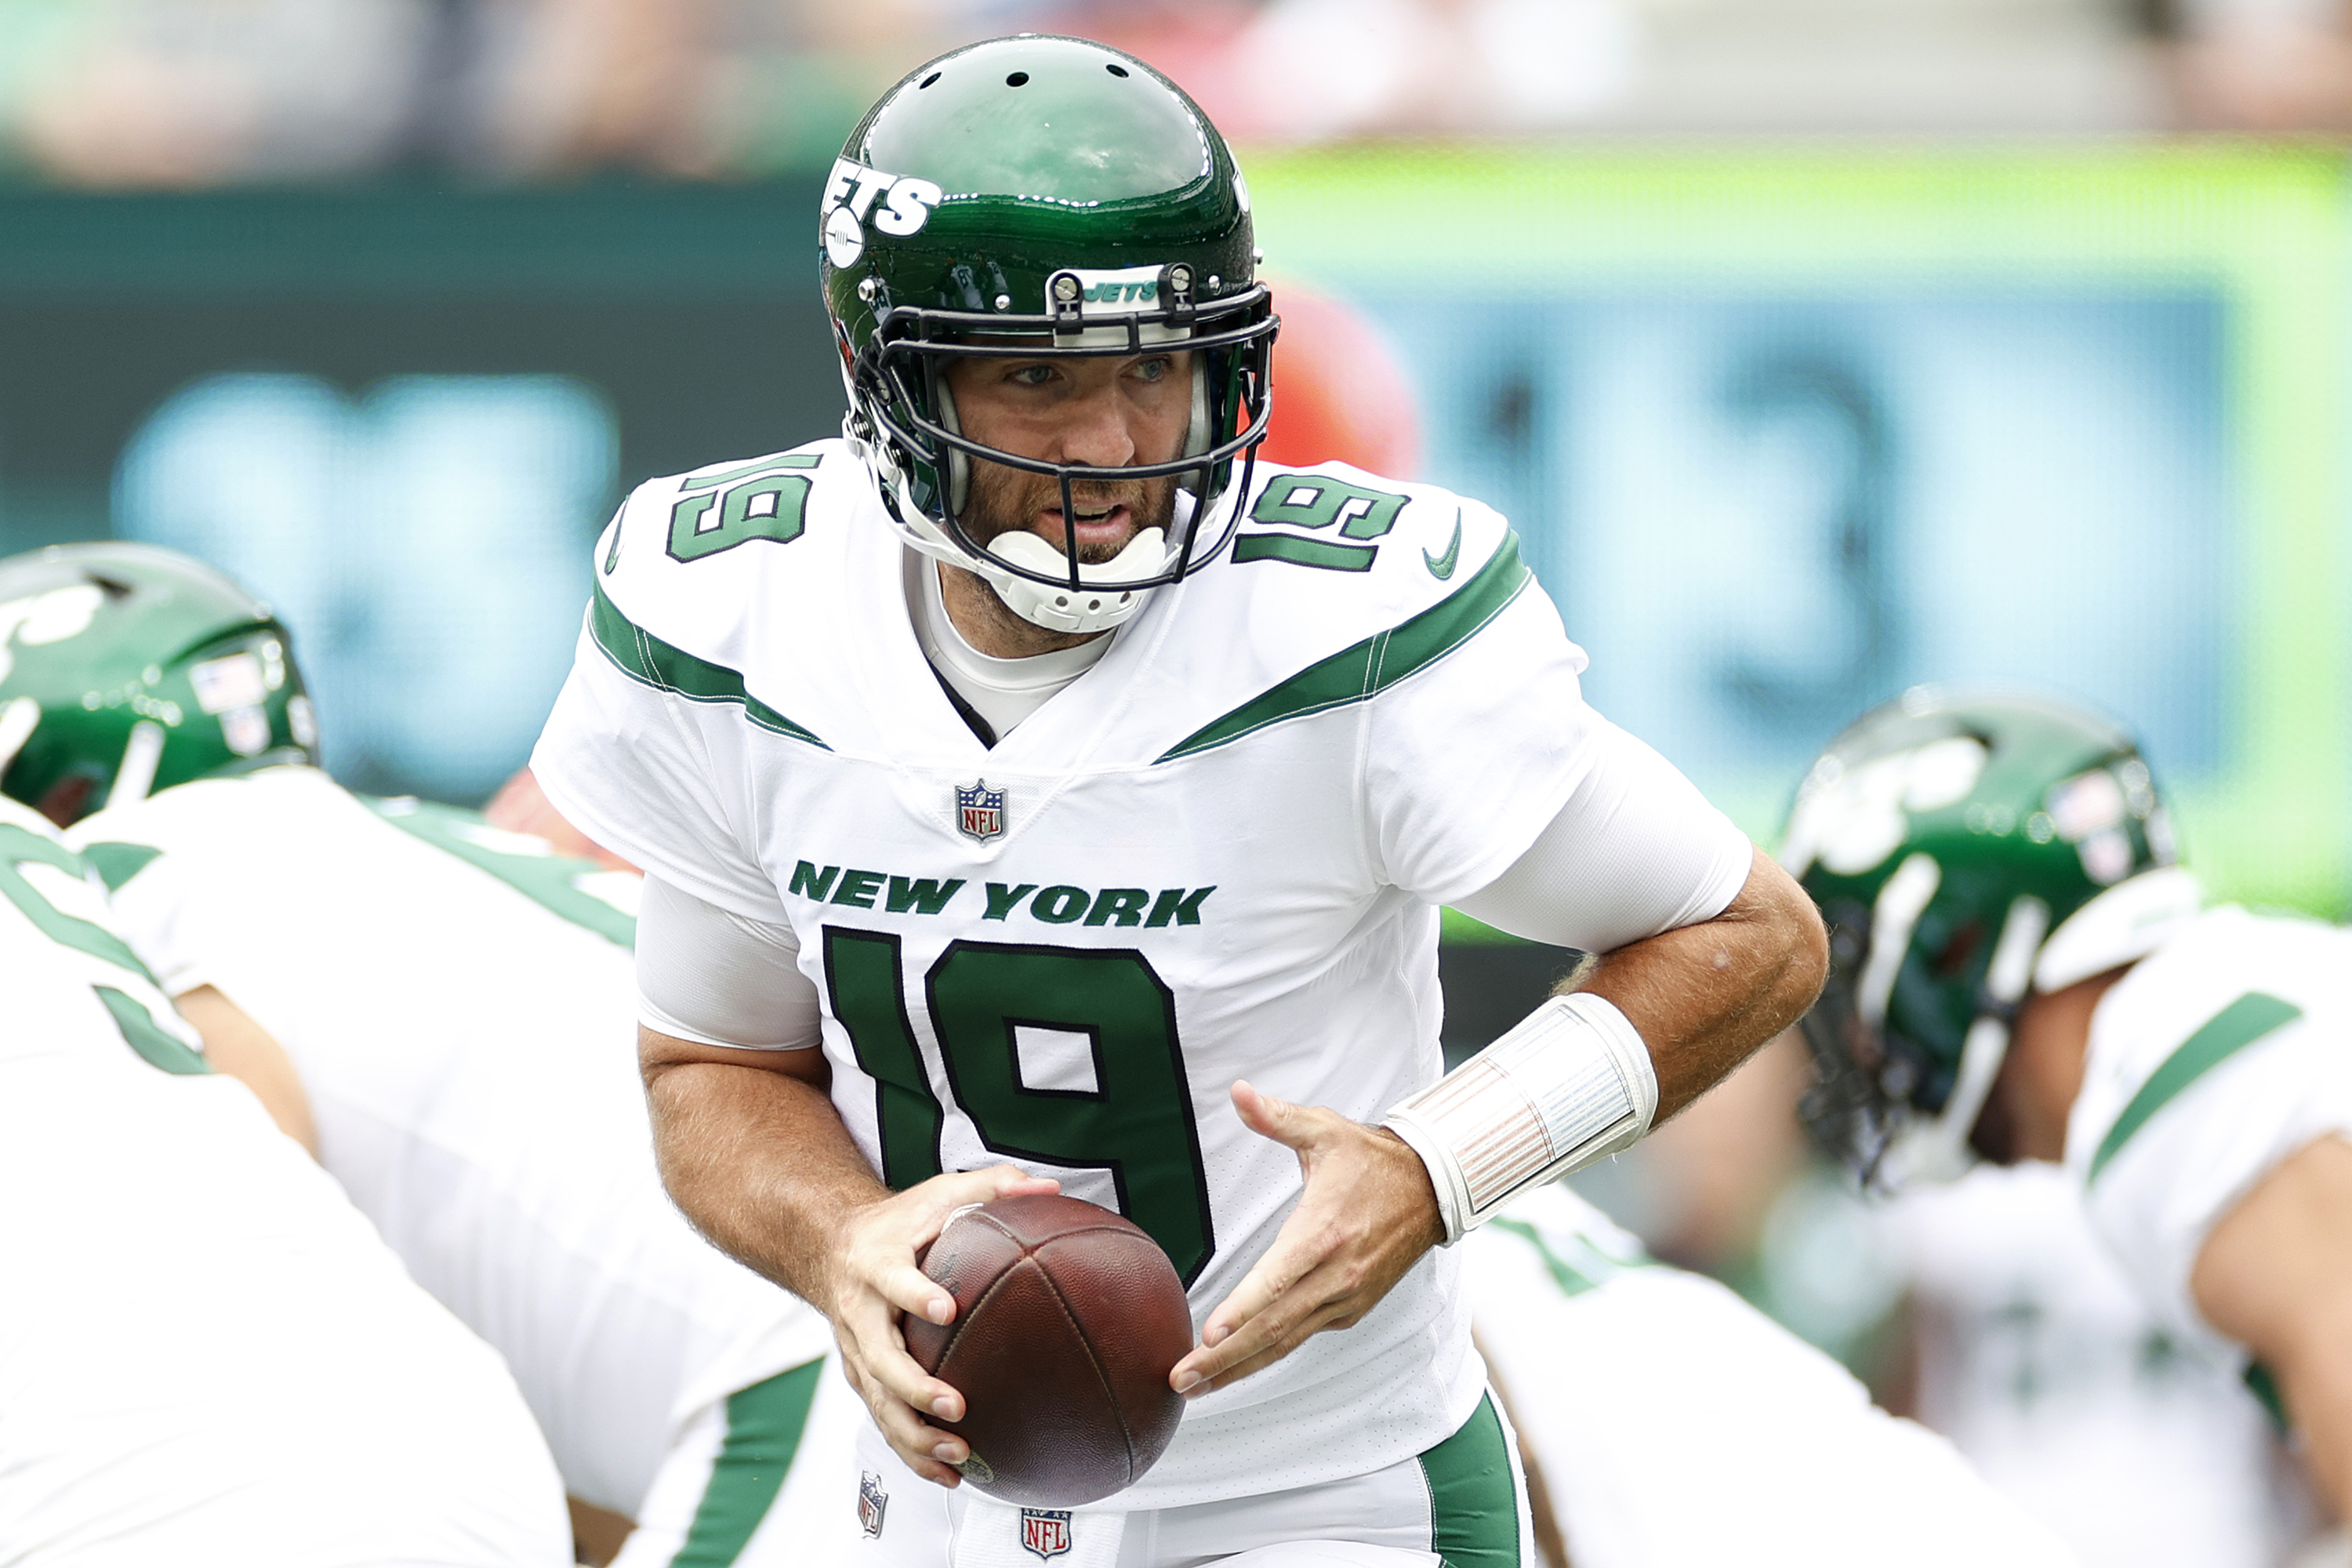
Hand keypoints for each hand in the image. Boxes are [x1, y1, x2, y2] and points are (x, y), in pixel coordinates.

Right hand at [821, 1163, 1060, 1485]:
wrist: (830, 1245)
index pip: (892, 1280)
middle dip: (915, 1388)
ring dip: (914, 1435)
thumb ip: (991, 1187)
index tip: (946, 1308)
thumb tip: (1049, 1188)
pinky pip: (884, 1420)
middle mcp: (860, 1313)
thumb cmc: (899, 1221)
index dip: (914, 1295)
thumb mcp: (939, 1192)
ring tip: (958, 1456)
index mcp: (877, 1264)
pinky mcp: (864, 1378)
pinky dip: (912, 1452)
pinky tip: (950, 1477)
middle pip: (881, 1359)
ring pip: (879, 1403)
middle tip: (955, 1406)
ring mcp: (858, 1352)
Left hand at [1169, 1080, 1443, 1397]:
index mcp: (1322, 1233)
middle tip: (1180, 1379)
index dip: (1243, 1311)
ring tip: (1195, 1387)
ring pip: (1284, 1343)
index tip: (1209, 1335)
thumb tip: (1238, 1092)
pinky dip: (1266, 1356)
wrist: (1431, 1190)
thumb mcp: (1324, 1130)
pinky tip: (1234, 1368)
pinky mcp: (1349, 1309)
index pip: (1276, 1280)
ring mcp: (1344, 1298)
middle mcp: (1335, 1276)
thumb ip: (1276, 1117)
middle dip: (1223, 1359)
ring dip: (1238, 1368)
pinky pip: (1301, 1338)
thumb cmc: (1370, 1159)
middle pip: (1272, 1327)